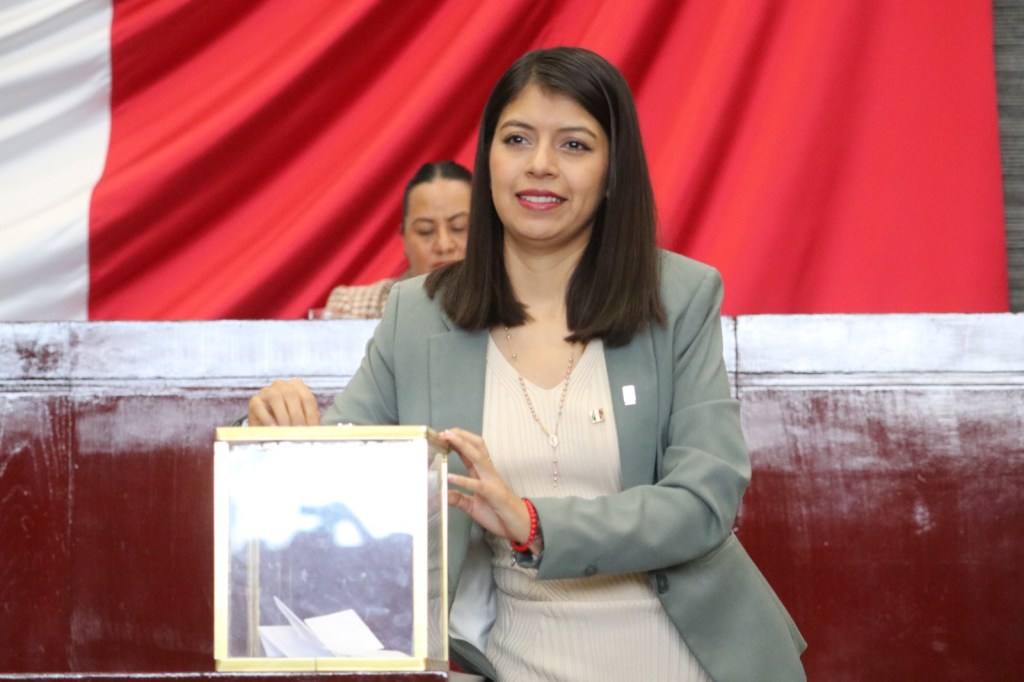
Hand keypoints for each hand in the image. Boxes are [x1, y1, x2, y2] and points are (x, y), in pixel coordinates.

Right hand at [248, 378, 319, 425]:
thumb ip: (310, 421)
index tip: (311, 430)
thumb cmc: (289, 423)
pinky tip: (273, 429)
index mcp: (298, 386)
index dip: (310, 415)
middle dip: (296, 416)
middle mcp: (282, 385)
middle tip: (298, 432)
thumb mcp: (303, 421)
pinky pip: (260, 406)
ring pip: (276, 397)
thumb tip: (315, 430)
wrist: (267, 429)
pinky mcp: (254, 401)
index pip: (307, 398)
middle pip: (292, 395)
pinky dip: (267, 419)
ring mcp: (267, 391)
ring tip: (286, 431)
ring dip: (282, 416)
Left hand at [444, 428, 532, 544]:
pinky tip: (450, 477)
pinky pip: (478, 485)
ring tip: (447, 438)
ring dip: (462, 446)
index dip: (458, 441)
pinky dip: (463, 480)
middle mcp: (488, 473)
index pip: (470, 452)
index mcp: (483, 474)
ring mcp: (492, 482)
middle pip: (476, 446)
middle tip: (444, 431)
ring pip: (478, 457)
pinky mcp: (494, 494)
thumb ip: (458, 498)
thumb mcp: (473, 507)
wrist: (522, 526)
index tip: (442, 435)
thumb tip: (440, 494)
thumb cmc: (499, 514)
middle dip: (461, 436)